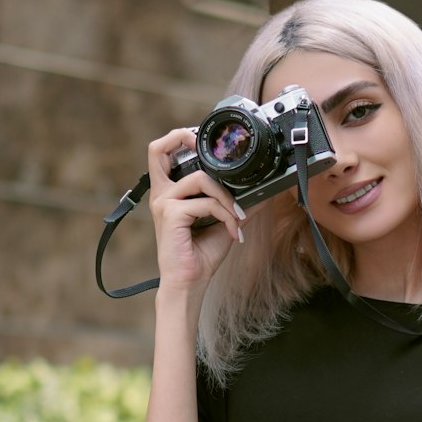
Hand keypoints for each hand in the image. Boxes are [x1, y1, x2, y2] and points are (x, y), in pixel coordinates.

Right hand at [146, 128, 247, 292]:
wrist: (190, 283)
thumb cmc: (201, 256)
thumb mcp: (224, 223)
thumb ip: (238, 205)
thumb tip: (262, 193)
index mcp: (169, 193)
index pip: (162, 154)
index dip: (179, 138)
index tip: (206, 144)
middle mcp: (162, 194)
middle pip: (159, 149)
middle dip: (183, 138)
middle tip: (211, 151)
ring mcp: (164, 202)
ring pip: (202, 179)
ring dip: (227, 198)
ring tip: (237, 217)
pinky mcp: (171, 213)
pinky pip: (207, 203)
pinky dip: (226, 215)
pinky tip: (231, 231)